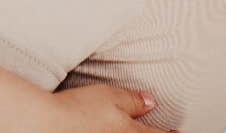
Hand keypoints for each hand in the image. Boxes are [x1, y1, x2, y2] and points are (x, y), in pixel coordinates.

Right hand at [47, 85, 176, 132]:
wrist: (49, 125)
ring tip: (126, 127)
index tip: (176, 132)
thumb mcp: (110, 96)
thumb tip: (150, 102)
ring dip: (131, 132)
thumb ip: (133, 101)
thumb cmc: (79, 110)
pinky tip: (105, 129)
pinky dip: (110, 132)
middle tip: (160, 130)